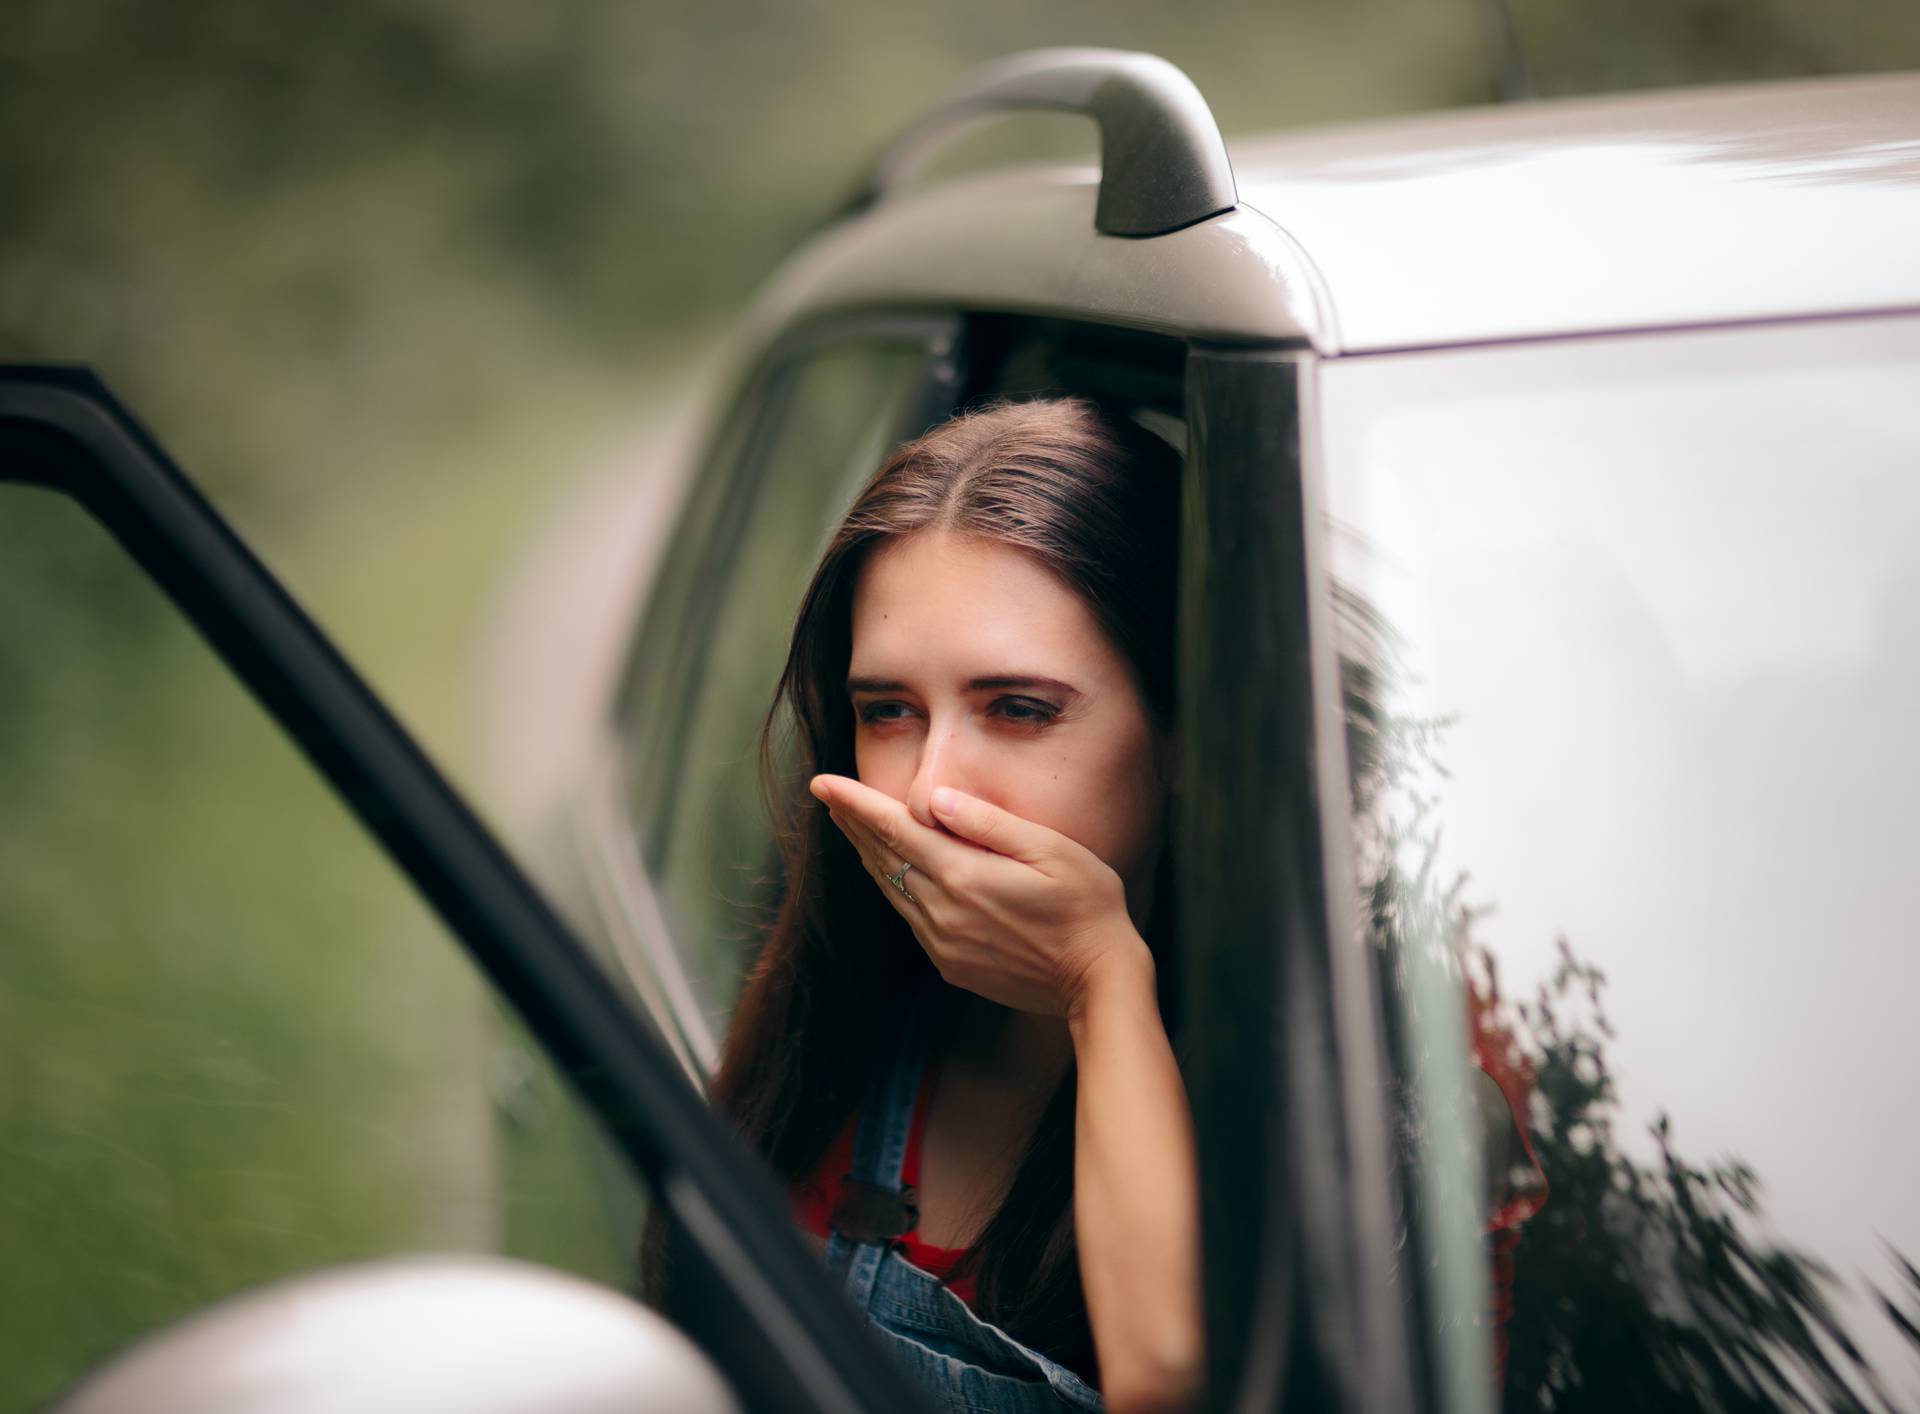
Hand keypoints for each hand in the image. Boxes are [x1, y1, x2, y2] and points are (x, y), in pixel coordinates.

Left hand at [809, 774, 1150, 1017]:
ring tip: (850, 827)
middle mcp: (942, 911)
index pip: (893, 828)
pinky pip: (909, 917)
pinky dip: (893, 887)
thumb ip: (988, 823)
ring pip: (890, 888)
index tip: (821, 783)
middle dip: (853, 824)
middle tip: (827, 797)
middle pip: (883, 858)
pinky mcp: (950, 964)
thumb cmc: (1087, 906)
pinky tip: (892, 873)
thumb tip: (935, 798)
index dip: (854, 803)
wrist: (1097, 980)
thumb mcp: (1050, 850)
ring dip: (868, 855)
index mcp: (963, 875)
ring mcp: (942, 942)